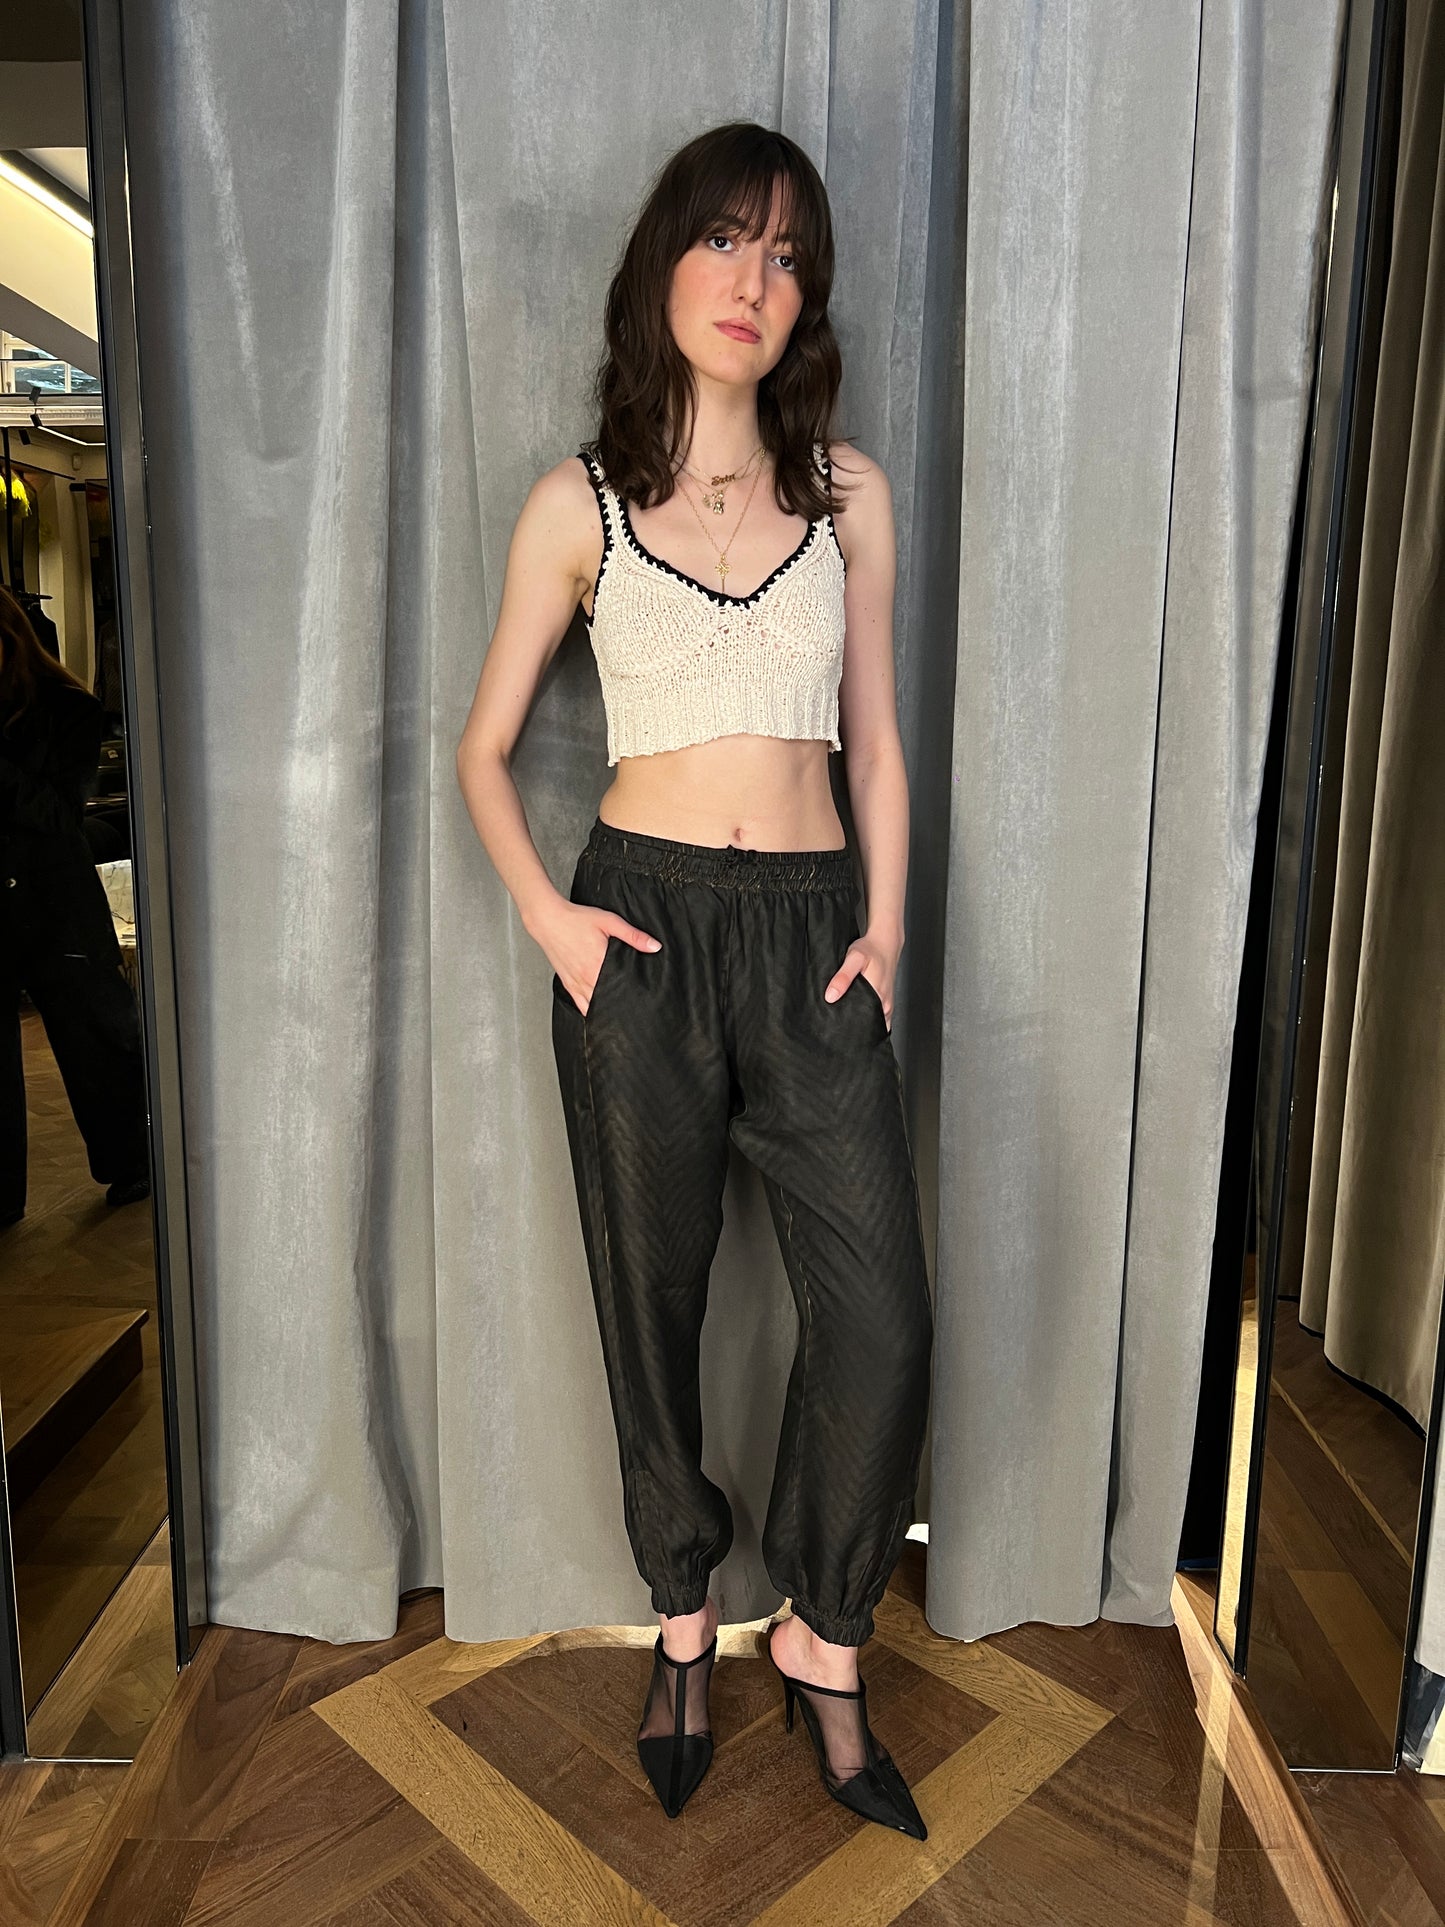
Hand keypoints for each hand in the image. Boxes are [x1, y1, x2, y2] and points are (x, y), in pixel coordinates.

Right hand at [540, 900, 660, 1015]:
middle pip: (608, 1001)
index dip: (633, 996)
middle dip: (621, 1004)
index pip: (621, 988)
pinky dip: (590, 1010)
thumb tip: (655, 946)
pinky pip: (580, 1005)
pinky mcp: (567, 983)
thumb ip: (633, 935)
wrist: (548, 919)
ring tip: (619, 1013)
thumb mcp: (609, 922)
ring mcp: (575, 983)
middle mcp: (586, 978)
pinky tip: (598, 1013)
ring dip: (606, 1010)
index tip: (643, 1001)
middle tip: (634, 1010)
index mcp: (598, 964)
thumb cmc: (576, 919)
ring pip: (593, 1007)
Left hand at [823, 935, 896, 1029]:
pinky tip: (855, 1012)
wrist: (885, 942)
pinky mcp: (886, 1003)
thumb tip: (831, 996)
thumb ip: (843, 977)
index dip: (848, 1028)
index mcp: (877, 996)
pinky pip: (876, 1017)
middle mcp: (884, 1004)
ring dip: (859, 1023)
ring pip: (872, 1022)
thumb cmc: (870, 949)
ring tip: (844, 1019)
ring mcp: (887, 1005)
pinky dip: (866, 1018)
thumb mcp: (853, 958)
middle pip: (867, 1025)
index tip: (836, 1029)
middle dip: (852, 1027)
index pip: (863, 1024)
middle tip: (836, 1024)